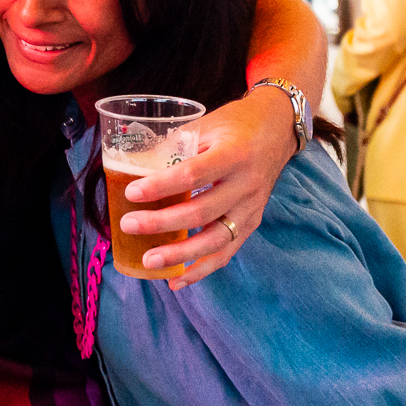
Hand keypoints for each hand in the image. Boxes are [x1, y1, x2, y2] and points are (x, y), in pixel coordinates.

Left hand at [124, 87, 293, 287]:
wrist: (277, 130)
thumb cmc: (234, 125)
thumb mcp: (205, 125)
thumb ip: (174, 146)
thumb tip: (131, 165)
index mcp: (233, 155)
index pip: (193, 175)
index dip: (161, 186)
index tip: (131, 192)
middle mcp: (246, 185)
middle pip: (201, 212)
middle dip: (161, 223)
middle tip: (128, 225)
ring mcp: (252, 208)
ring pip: (215, 240)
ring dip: (180, 254)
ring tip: (149, 261)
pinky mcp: (251, 223)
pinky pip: (226, 252)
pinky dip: (201, 269)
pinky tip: (176, 280)